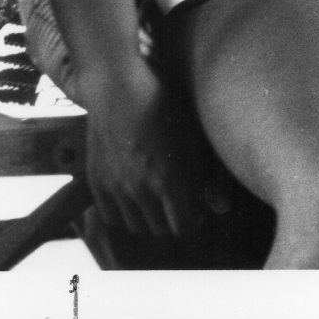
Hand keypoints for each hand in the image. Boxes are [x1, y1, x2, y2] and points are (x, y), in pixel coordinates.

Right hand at [84, 64, 226, 238]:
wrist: (117, 88)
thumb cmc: (164, 106)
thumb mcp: (192, 137)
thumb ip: (205, 176)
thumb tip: (222, 209)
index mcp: (168, 179)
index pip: (182, 225)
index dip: (193, 220)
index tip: (196, 210)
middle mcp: (139, 189)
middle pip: (160, 230)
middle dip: (173, 220)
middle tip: (179, 202)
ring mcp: (114, 188)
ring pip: (135, 226)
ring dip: (149, 219)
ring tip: (157, 199)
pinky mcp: (96, 182)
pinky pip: (110, 217)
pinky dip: (123, 213)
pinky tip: (133, 196)